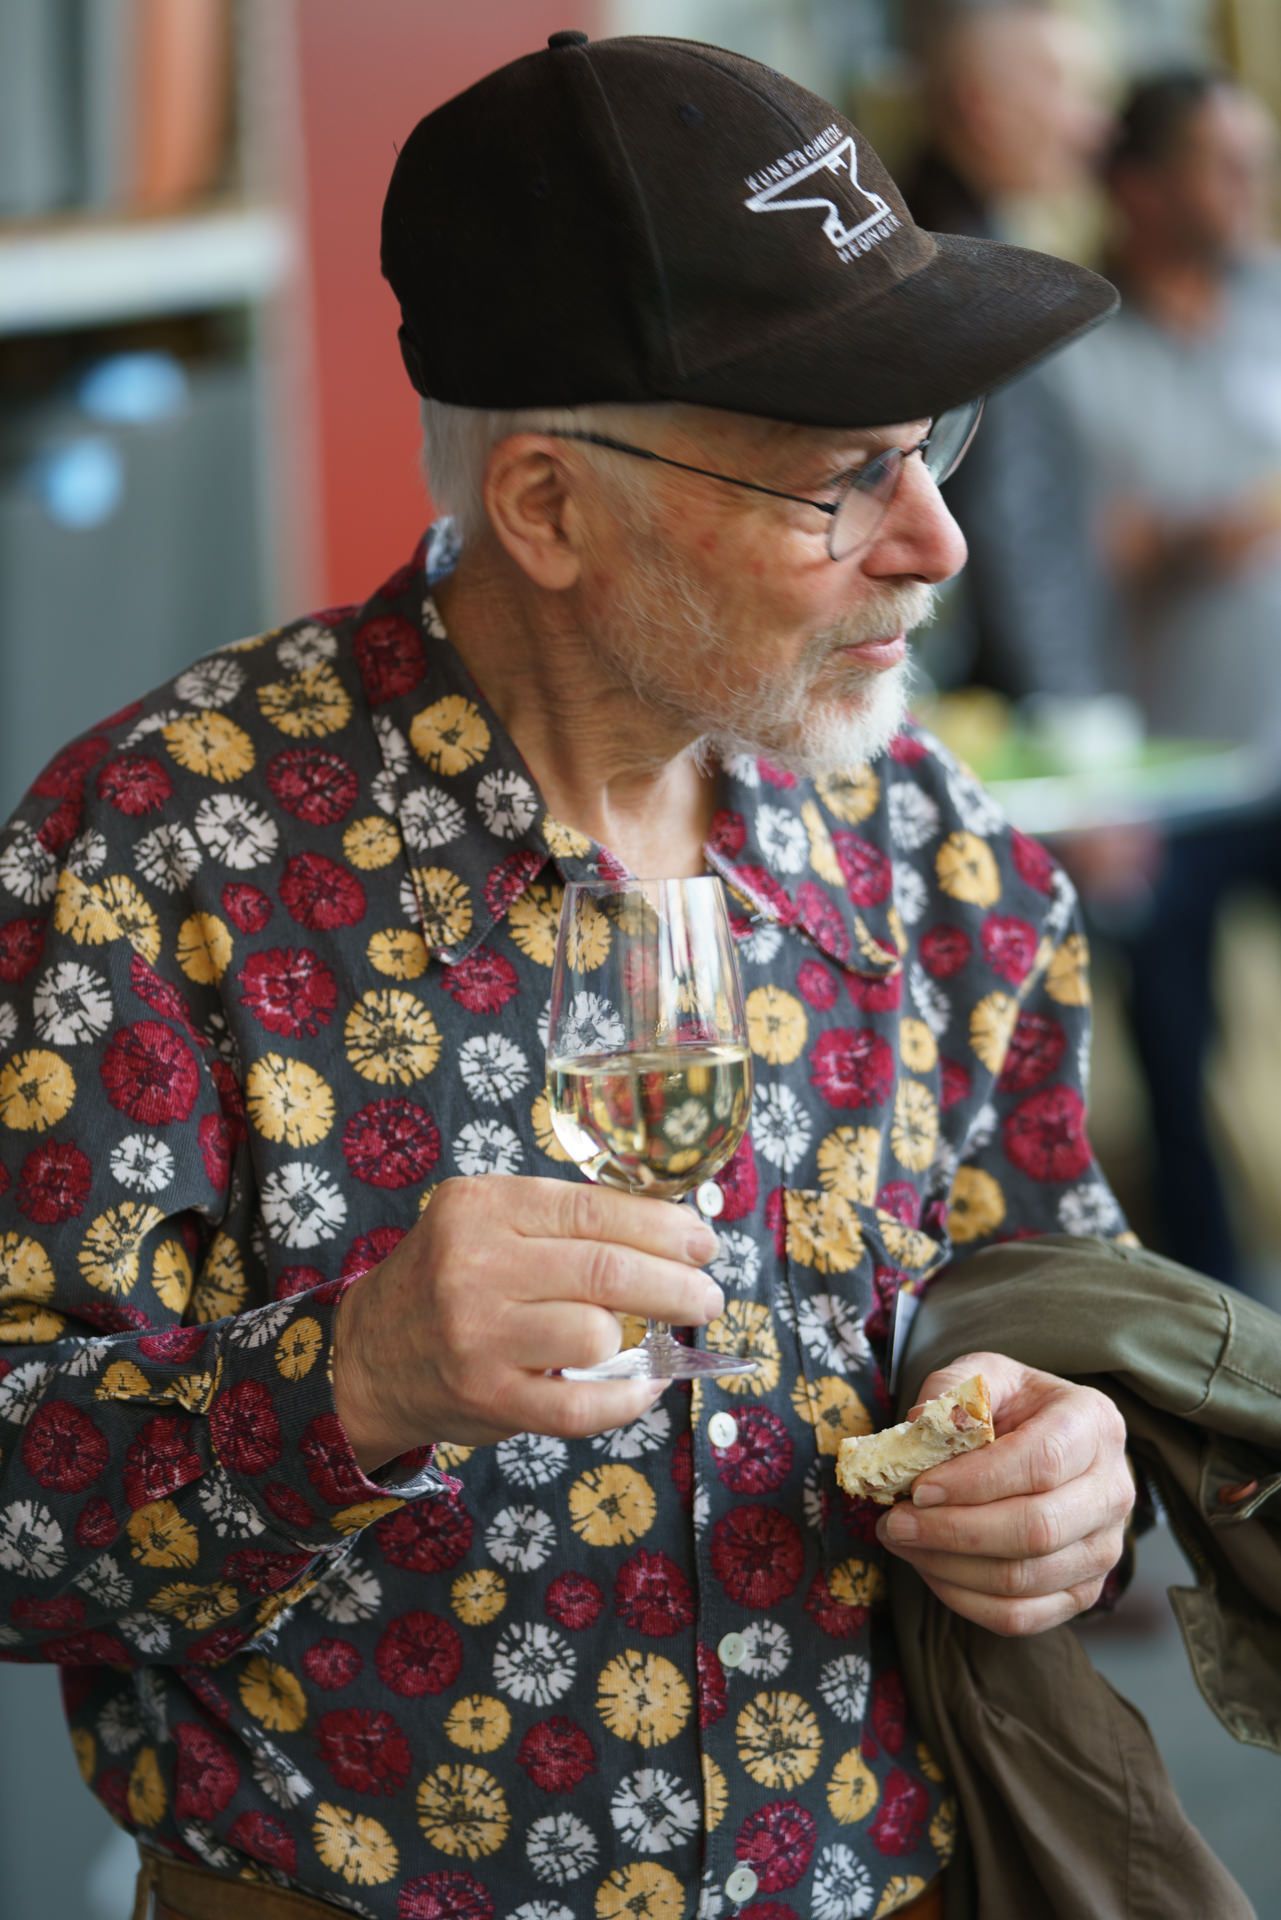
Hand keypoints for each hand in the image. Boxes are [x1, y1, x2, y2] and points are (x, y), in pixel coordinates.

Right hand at [333, 1176, 721, 1467]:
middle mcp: (474, 1266)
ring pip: (596, 1335)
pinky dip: (627, 1399)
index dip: (663, 1228)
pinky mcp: (487, 1398)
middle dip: (676, 1285)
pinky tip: (645, 1385)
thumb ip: (562, 1220)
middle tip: (708, 1295)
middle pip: (605, 1271)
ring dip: (642, 1338)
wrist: (368, 1356)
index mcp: (482, 1207)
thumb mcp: (487, 1221)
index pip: (594, 1209)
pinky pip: (581, 1406)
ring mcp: (478, 1336)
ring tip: (657, 1336)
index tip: (702, 1242)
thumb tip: (670, 1229)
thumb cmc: (449, 1278)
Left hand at [875, 1351, 1133, 1635]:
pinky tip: (930, 1568)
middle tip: (895, 1522)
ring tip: (902, 1541)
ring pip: (1025, 1578)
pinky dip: (965, 1600)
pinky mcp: (1083, 1591)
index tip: (919, 1487)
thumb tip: (918, 1430)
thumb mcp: (982, 1375)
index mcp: (1093, 1424)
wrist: (1047, 1440)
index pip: (1042, 1462)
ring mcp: (1104, 1548)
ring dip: (949, 1566)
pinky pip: (1022, 1616)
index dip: (976, 1481)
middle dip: (954, 1531)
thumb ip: (950, 1392)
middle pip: (1037, 1529)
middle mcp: (1113, 1489)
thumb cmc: (1011, 1407)